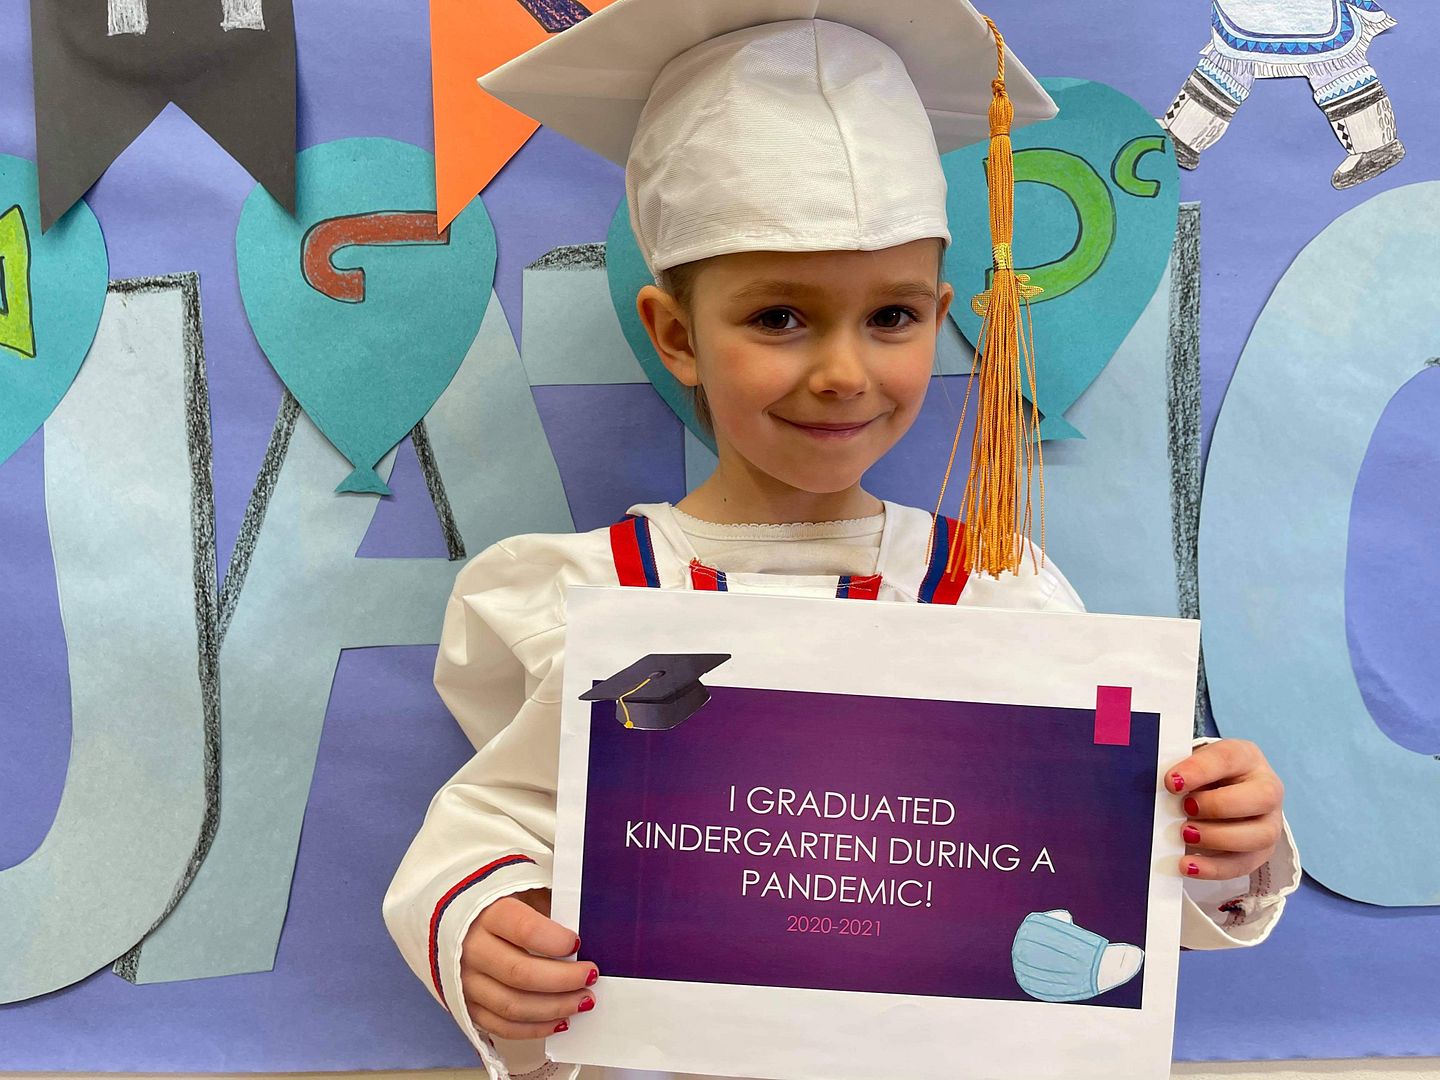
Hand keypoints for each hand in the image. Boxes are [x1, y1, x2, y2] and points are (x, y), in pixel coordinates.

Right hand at [460, 888, 597, 1039]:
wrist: (451, 919)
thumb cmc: (497, 904)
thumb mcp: (523, 890)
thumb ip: (549, 910)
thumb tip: (581, 941)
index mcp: (487, 914)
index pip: (525, 930)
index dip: (556, 941)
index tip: (578, 944)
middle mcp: (471, 949)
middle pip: (521, 973)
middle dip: (563, 979)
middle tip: (590, 976)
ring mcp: (465, 981)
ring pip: (512, 1006)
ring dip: (554, 1008)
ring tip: (582, 1001)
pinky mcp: (465, 1005)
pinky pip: (500, 1026)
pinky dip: (534, 1028)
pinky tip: (559, 1021)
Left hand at [1165, 740, 1284, 880]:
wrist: (1220, 793)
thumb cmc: (1202, 776)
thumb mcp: (1192, 765)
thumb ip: (1181, 774)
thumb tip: (1165, 789)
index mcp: (1246, 757)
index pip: (1229, 758)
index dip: (1199, 770)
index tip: (1171, 782)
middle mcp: (1267, 787)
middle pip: (1262, 796)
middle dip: (1219, 805)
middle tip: (1185, 809)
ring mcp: (1270, 822)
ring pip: (1260, 835)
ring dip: (1219, 838)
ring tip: (1185, 835)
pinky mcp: (1262, 851)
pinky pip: (1245, 864)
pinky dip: (1214, 868)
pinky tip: (1188, 865)